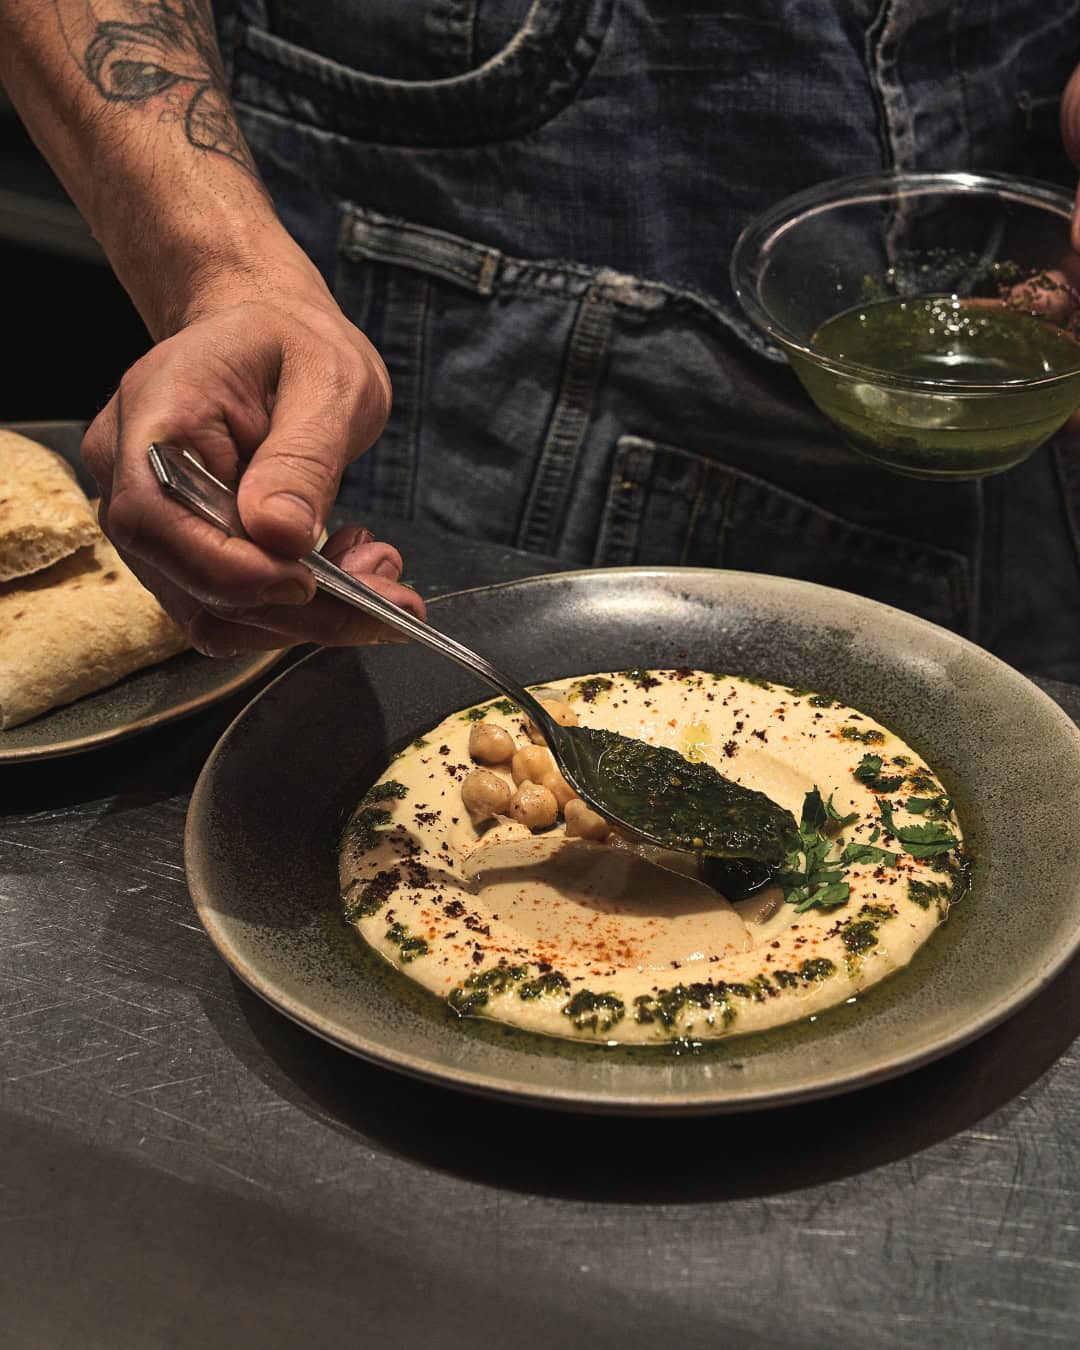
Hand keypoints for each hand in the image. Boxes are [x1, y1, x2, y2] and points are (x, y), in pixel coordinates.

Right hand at [82, 259, 424, 654]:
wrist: (273, 340)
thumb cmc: (295, 345)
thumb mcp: (328, 379)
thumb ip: (303, 458)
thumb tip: (280, 535)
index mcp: (154, 412)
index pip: (154, 518)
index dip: (227, 569)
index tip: (307, 581)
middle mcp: (129, 474)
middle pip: (188, 580)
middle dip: (295, 606)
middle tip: (390, 593)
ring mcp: (151, 521)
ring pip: (212, 612)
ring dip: (304, 616)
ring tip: (374, 569)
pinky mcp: (183, 554)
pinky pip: (229, 609)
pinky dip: (295, 610)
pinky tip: (342, 570)